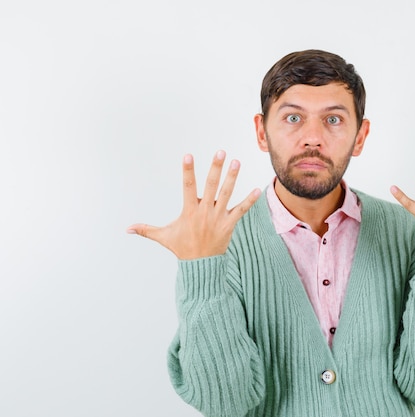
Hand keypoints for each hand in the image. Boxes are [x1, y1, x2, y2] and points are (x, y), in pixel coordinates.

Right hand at [127, 151, 260, 258]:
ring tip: (236, 162)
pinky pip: (241, 210)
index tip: (188, 155)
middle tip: (221, 152)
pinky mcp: (229, 224)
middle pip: (211, 186)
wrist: (201, 266)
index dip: (188, 171)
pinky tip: (258, 189)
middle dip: (215, 168)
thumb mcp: (163, 237)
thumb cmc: (182, 248)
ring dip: (232, 178)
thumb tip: (127, 229)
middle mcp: (205, 212)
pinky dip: (250, 201)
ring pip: (227, 194)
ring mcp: (218, 217)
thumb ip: (146, 230)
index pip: (187, 186)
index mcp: (189, 211)